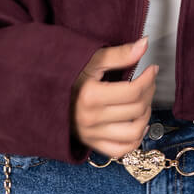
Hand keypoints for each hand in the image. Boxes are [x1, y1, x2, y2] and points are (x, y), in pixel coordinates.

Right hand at [71, 36, 158, 158]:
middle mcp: (91, 119)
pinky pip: (120, 150)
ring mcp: (91, 134)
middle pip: (136, 109)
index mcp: (90, 96)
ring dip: (145, 116)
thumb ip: (120, 54)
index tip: (152, 69)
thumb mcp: (92, 59)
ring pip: (133, 132)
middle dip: (148, 93)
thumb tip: (144, 44)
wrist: (41, 92)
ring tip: (143, 102)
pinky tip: (137, 124)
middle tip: (148, 81)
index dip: (149, 79)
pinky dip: (134, 139)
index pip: (133, 91)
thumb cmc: (67, 74)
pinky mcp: (91, 143)